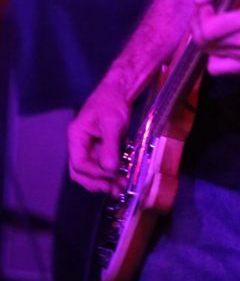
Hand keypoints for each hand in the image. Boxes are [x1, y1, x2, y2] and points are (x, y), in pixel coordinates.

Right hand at [68, 74, 130, 194]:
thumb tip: (109, 169)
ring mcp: (90, 147)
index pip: (78, 164)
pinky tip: (122, 179)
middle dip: (97, 183)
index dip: (93, 173)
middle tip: (113, 189)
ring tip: (120, 188)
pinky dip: (112, 173)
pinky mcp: (101, 147)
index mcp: (76, 137)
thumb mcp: (112, 123)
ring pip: (93, 171)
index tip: (110, 175)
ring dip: (106, 181)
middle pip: (81, 172)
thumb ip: (109, 147)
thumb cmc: (112, 101)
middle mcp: (80, 144)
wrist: (120, 90)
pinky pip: (103, 165)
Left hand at [191, 0, 239, 74]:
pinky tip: (223, 41)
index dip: (202, 14)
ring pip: (208, 51)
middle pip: (204, 41)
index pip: (208, 28)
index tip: (209, 4)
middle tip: (207, 14)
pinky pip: (215, 67)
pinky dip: (213, 55)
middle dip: (199, 25)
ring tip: (218, 25)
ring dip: (207, 37)